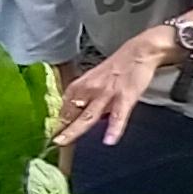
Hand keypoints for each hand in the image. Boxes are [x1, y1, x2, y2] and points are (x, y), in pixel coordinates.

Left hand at [54, 26, 177, 149]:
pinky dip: (114, 128)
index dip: (58, 122)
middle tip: (53, 141)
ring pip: (88, 115)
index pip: (65, 107)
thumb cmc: (118, 67)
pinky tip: (109, 140)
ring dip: (75, 129)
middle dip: (61, 128)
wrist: (139, 52)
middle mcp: (90, 89)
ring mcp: (107, 94)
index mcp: (82, 85)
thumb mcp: (95, 80)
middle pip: (72, 112)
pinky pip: (118, 116)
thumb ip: (87, 98)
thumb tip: (78, 116)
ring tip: (65, 141)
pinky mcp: (125, 97)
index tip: (53, 134)